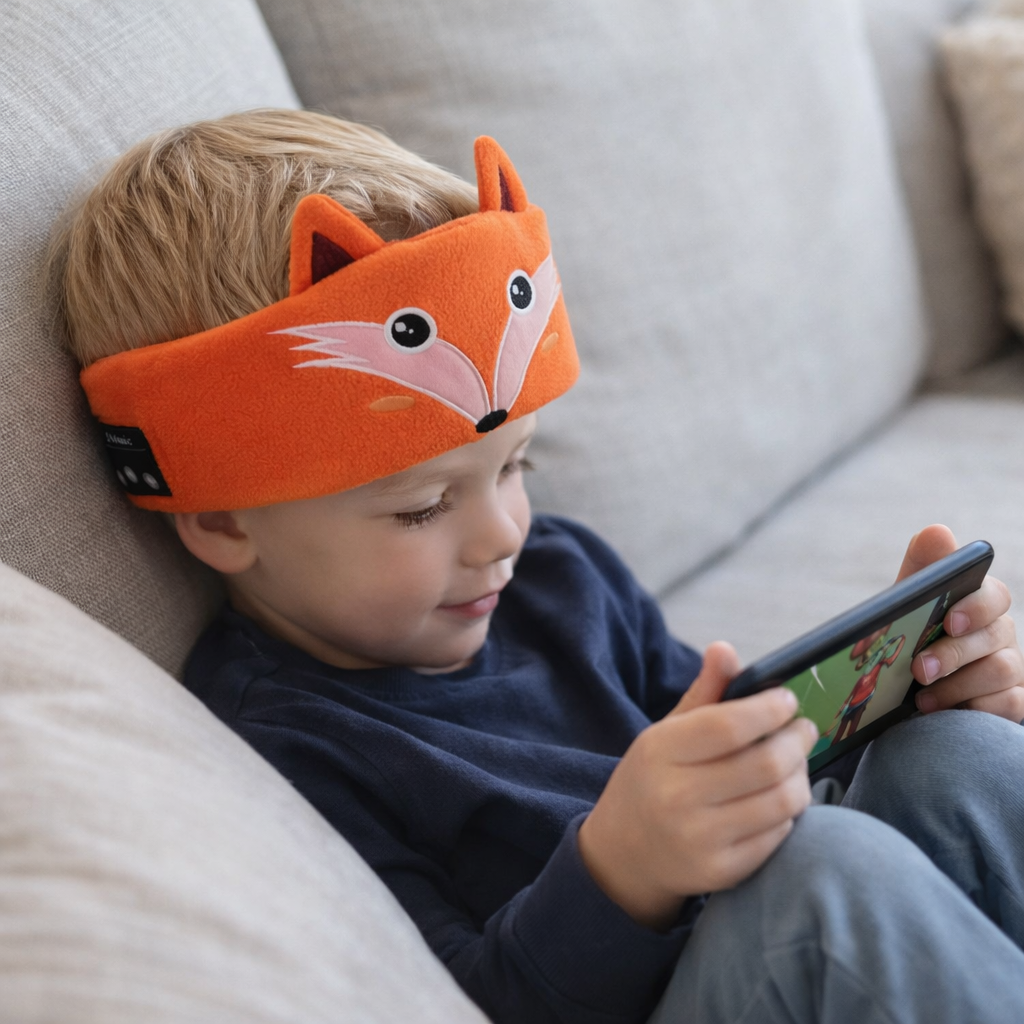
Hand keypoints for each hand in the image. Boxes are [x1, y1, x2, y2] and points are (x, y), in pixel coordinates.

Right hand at [577, 643, 817, 930]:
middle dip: (796, 741)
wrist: (624, 853)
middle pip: (765, 765)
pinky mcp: (722, 873)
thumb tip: (725, 649)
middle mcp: (677, 798)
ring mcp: (700, 840)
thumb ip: (703, 692)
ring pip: (782, 802)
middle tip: (802, 729)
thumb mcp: (665, 732)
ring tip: (794, 763)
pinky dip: (788, 811)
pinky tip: (777, 797)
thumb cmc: (653, 779)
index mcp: (660, 753)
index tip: (786, 700)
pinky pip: (779, 835)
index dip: (769, 709)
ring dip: (800, 776)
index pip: (729, 726)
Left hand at [897, 526, 1023, 722]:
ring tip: (922, 697)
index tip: (949, 621)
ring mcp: (1012, 669)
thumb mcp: (908, 606)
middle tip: (919, 668)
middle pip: (997, 634)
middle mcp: (1002, 634)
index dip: (976, 606)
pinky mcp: (1013, 702)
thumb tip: (936, 531)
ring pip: (1002, 671)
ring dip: (958, 685)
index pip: (995, 594)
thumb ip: (922, 571)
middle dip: (954, 653)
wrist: (903, 692)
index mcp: (979, 604)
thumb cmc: (911, 638)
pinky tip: (948, 714)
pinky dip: (978, 708)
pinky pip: (1012, 704)